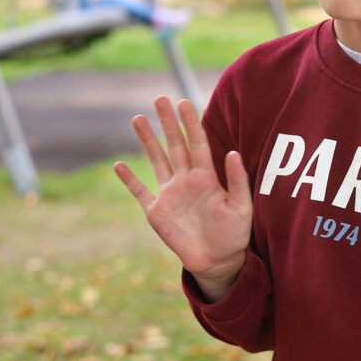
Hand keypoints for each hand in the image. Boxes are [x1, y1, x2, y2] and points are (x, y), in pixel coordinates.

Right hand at [114, 97, 252, 301]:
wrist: (218, 261)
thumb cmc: (234, 234)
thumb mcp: (241, 207)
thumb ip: (237, 180)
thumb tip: (234, 152)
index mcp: (207, 177)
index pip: (198, 143)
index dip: (191, 123)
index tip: (184, 102)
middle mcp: (186, 180)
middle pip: (175, 145)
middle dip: (168, 122)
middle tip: (160, 98)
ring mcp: (170, 194)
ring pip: (157, 161)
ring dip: (148, 141)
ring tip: (138, 118)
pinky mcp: (157, 212)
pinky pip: (140, 192)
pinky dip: (129, 179)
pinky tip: (118, 164)